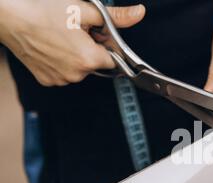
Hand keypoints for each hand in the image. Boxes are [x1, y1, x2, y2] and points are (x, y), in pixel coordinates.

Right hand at [0, 0, 144, 85]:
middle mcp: (76, 75)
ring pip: (79, 69)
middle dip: (91, 49)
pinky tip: (51, 46)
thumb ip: (116, 18)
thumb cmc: (42, 10)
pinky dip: (61, 62)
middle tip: (74, 31)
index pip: (113, 60)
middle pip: (95, 65)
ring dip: (75, 56)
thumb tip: (138, 14)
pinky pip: (63, 73)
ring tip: (59, 37)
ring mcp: (60, 79)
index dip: (107, 46)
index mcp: (89, 59)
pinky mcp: (47, 80)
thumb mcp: (85, 10)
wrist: (7, 16)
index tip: (96, 35)